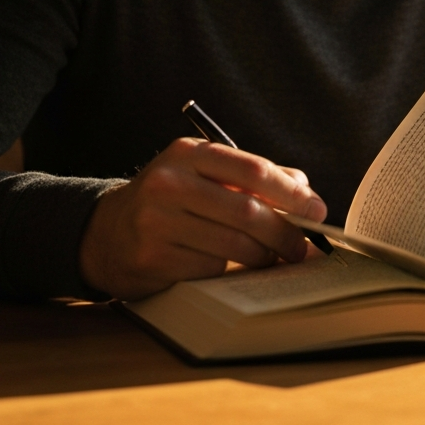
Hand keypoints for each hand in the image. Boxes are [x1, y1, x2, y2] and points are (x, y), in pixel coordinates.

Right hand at [79, 138, 327, 298]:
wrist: (108, 231)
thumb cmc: (171, 199)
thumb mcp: (204, 174)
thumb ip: (253, 176)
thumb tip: (304, 190)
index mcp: (188, 153)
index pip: (252, 170)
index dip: (291, 192)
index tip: (316, 210)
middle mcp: (169, 182)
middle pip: (247, 211)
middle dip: (284, 232)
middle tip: (302, 246)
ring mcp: (157, 221)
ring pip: (233, 244)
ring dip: (264, 256)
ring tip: (275, 258)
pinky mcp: (152, 257)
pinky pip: (210, 268)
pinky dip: (230, 270)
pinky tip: (232, 267)